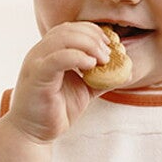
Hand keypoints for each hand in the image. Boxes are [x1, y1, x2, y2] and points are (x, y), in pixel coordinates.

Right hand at [4, 21, 111, 142]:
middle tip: (109, 53)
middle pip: (68, 30)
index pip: (70, 28)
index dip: (92, 31)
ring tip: (103, 60)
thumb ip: (102, 78)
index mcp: (49, 52)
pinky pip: (57, 59)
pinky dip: (77, 57)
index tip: (110, 43)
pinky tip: (91, 65)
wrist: (33, 133)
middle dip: (93, 37)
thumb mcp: (84, 90)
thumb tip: (127, 72)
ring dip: (88, 45)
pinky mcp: (37, 77)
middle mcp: (40, 53)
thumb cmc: (57, 109)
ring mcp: (36, 63)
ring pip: (62, 39)